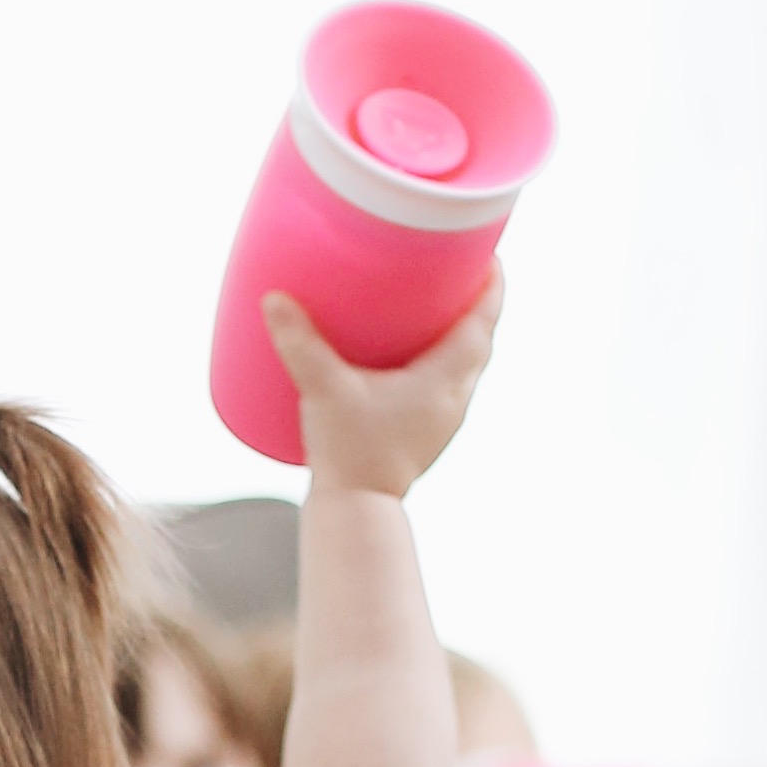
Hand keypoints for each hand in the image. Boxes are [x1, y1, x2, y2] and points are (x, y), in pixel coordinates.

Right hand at [262, 273, 502, 498]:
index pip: (484, 323)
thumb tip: (274, 298)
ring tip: (440, 309)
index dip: (493, 286)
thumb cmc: (349, 454)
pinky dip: (442, 363)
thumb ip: (299, 343)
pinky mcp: (428, 434)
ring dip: (461, 336)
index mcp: (444, 379)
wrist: (357, 512)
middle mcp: (455, 398)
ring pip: (468, 366)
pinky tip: (416, 359)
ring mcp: (445, 420)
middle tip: (460, 272)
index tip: (490, 255)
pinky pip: (448, 387)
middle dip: (476, 304)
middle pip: (482, 341)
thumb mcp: (323, 391)